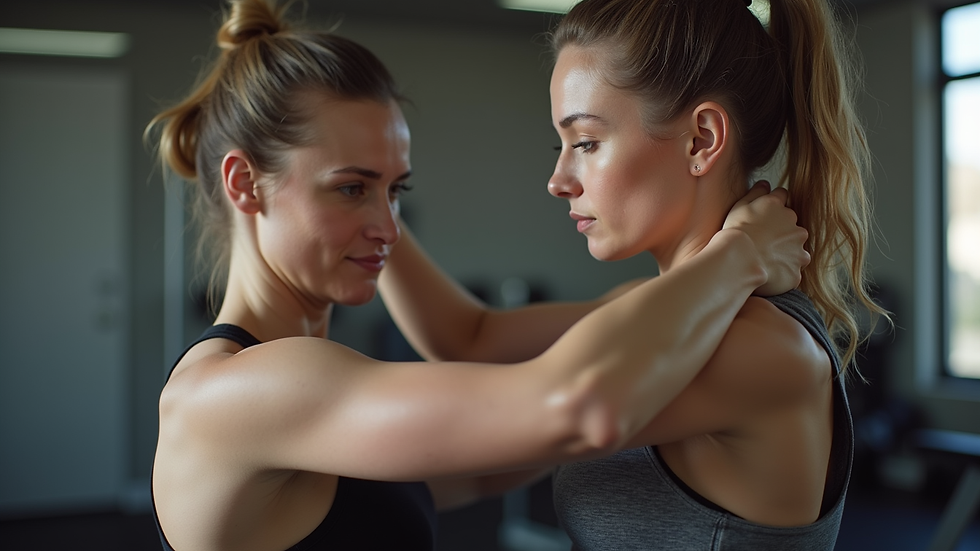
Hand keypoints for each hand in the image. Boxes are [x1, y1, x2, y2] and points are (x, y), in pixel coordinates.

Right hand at [723, 181, 809, 295]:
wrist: (739, 259)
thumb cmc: (736, 232)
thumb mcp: (740, 206)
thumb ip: (756, 192)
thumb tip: (766, 184)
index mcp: (780, 208)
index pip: (783, 198)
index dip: (773, 207)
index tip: (764, 216)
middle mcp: (795, 227)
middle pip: (792, 227)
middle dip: (781, 233)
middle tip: (762, 242)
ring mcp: (798, 250)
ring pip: (795, 250)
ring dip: (785, 254)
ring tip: (765, 261)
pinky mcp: (796, 271)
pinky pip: (791, 272)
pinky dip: (783, 273)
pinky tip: (767, 274)